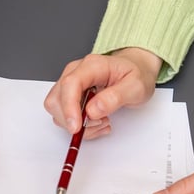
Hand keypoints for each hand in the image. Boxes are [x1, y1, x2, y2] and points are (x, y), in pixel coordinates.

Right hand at [44, 48, 162, 137]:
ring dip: (78, 125)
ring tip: (103, 121)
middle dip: (75, 120)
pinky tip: (97, 122)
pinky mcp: (69, 96)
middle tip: (101, 122)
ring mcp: (70, 84)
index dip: (69, 108)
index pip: (70, 84)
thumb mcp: (136, 87)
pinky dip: (80, 126)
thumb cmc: (136, 75)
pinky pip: (64, 116)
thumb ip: (115, 97)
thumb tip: (93, 110)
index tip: (76, 127)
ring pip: (57, 110)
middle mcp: (75, 72)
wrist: (136, 72)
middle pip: (57, 100)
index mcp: (92, 65)